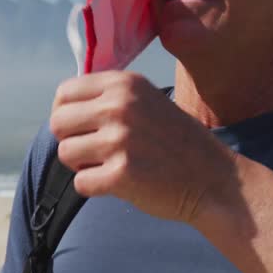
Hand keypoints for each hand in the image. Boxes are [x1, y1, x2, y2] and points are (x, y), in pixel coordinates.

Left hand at [48, 71, 239, 223]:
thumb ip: (109, 97)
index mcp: (124, 83)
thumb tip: (62, 106)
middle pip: (58, 123)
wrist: (214, 179)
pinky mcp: (121, 174)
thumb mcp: (147, 101)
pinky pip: (80, 182)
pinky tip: (118, 184)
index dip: (66, 114)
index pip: (64, 93)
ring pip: (65, 154)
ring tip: (110, 166)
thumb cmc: (176, 143)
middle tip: (96, 152)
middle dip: (71, 141)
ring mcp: (120, 140)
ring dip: (82, 166)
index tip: (82, 129)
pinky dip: (94, 188)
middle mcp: (120, 106)